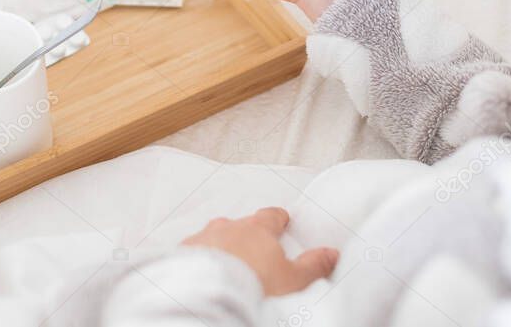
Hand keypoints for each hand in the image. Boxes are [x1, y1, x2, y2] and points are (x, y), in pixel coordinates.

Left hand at [182, 207, 338, 295]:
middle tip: (254, 250)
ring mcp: (201, 239)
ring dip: (220, 247)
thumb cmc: (252, 285)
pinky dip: (199, 260)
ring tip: (227, 266)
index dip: (277, 219)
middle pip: (240, 224)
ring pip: (213, 237)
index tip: (281, 220)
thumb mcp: (293, 280)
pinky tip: (203, 274)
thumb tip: (331, 254)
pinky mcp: (180, 256)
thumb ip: (313, 265)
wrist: (209, 295)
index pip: (271, 215)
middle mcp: (227, 228)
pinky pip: (192, 253)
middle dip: (246, 234)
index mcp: (257, 229)